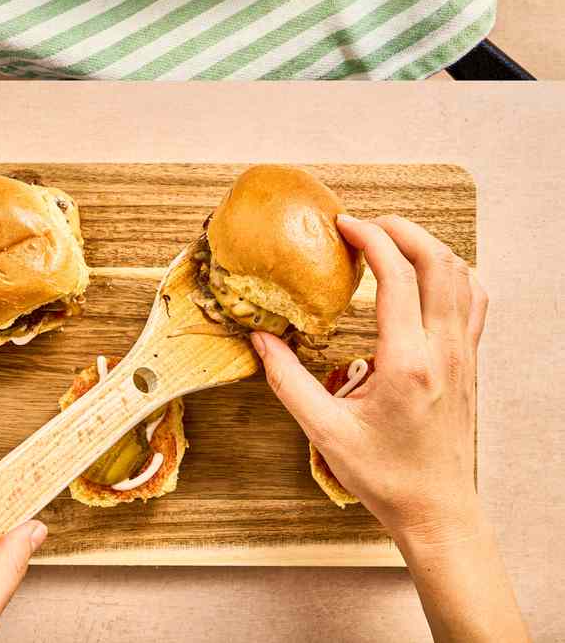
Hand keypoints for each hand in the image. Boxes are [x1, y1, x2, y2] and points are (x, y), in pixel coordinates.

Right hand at [253, 216, 526, 642]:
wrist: (436, 510)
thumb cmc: (384, 476)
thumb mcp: (323, 431)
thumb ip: (286, 379)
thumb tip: (261, 339)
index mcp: (408, 363)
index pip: (398, 276)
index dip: (370, 239)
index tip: (342, 226)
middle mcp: (444, 351)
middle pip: (439, 262)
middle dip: (400, 229)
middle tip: (363, 224)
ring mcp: (463, 355)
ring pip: (462, 275)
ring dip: (426, 246)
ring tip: (388, 240)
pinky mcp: (469, 362)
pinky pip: (473, 300)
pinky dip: (452, 272)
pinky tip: (424, 275)